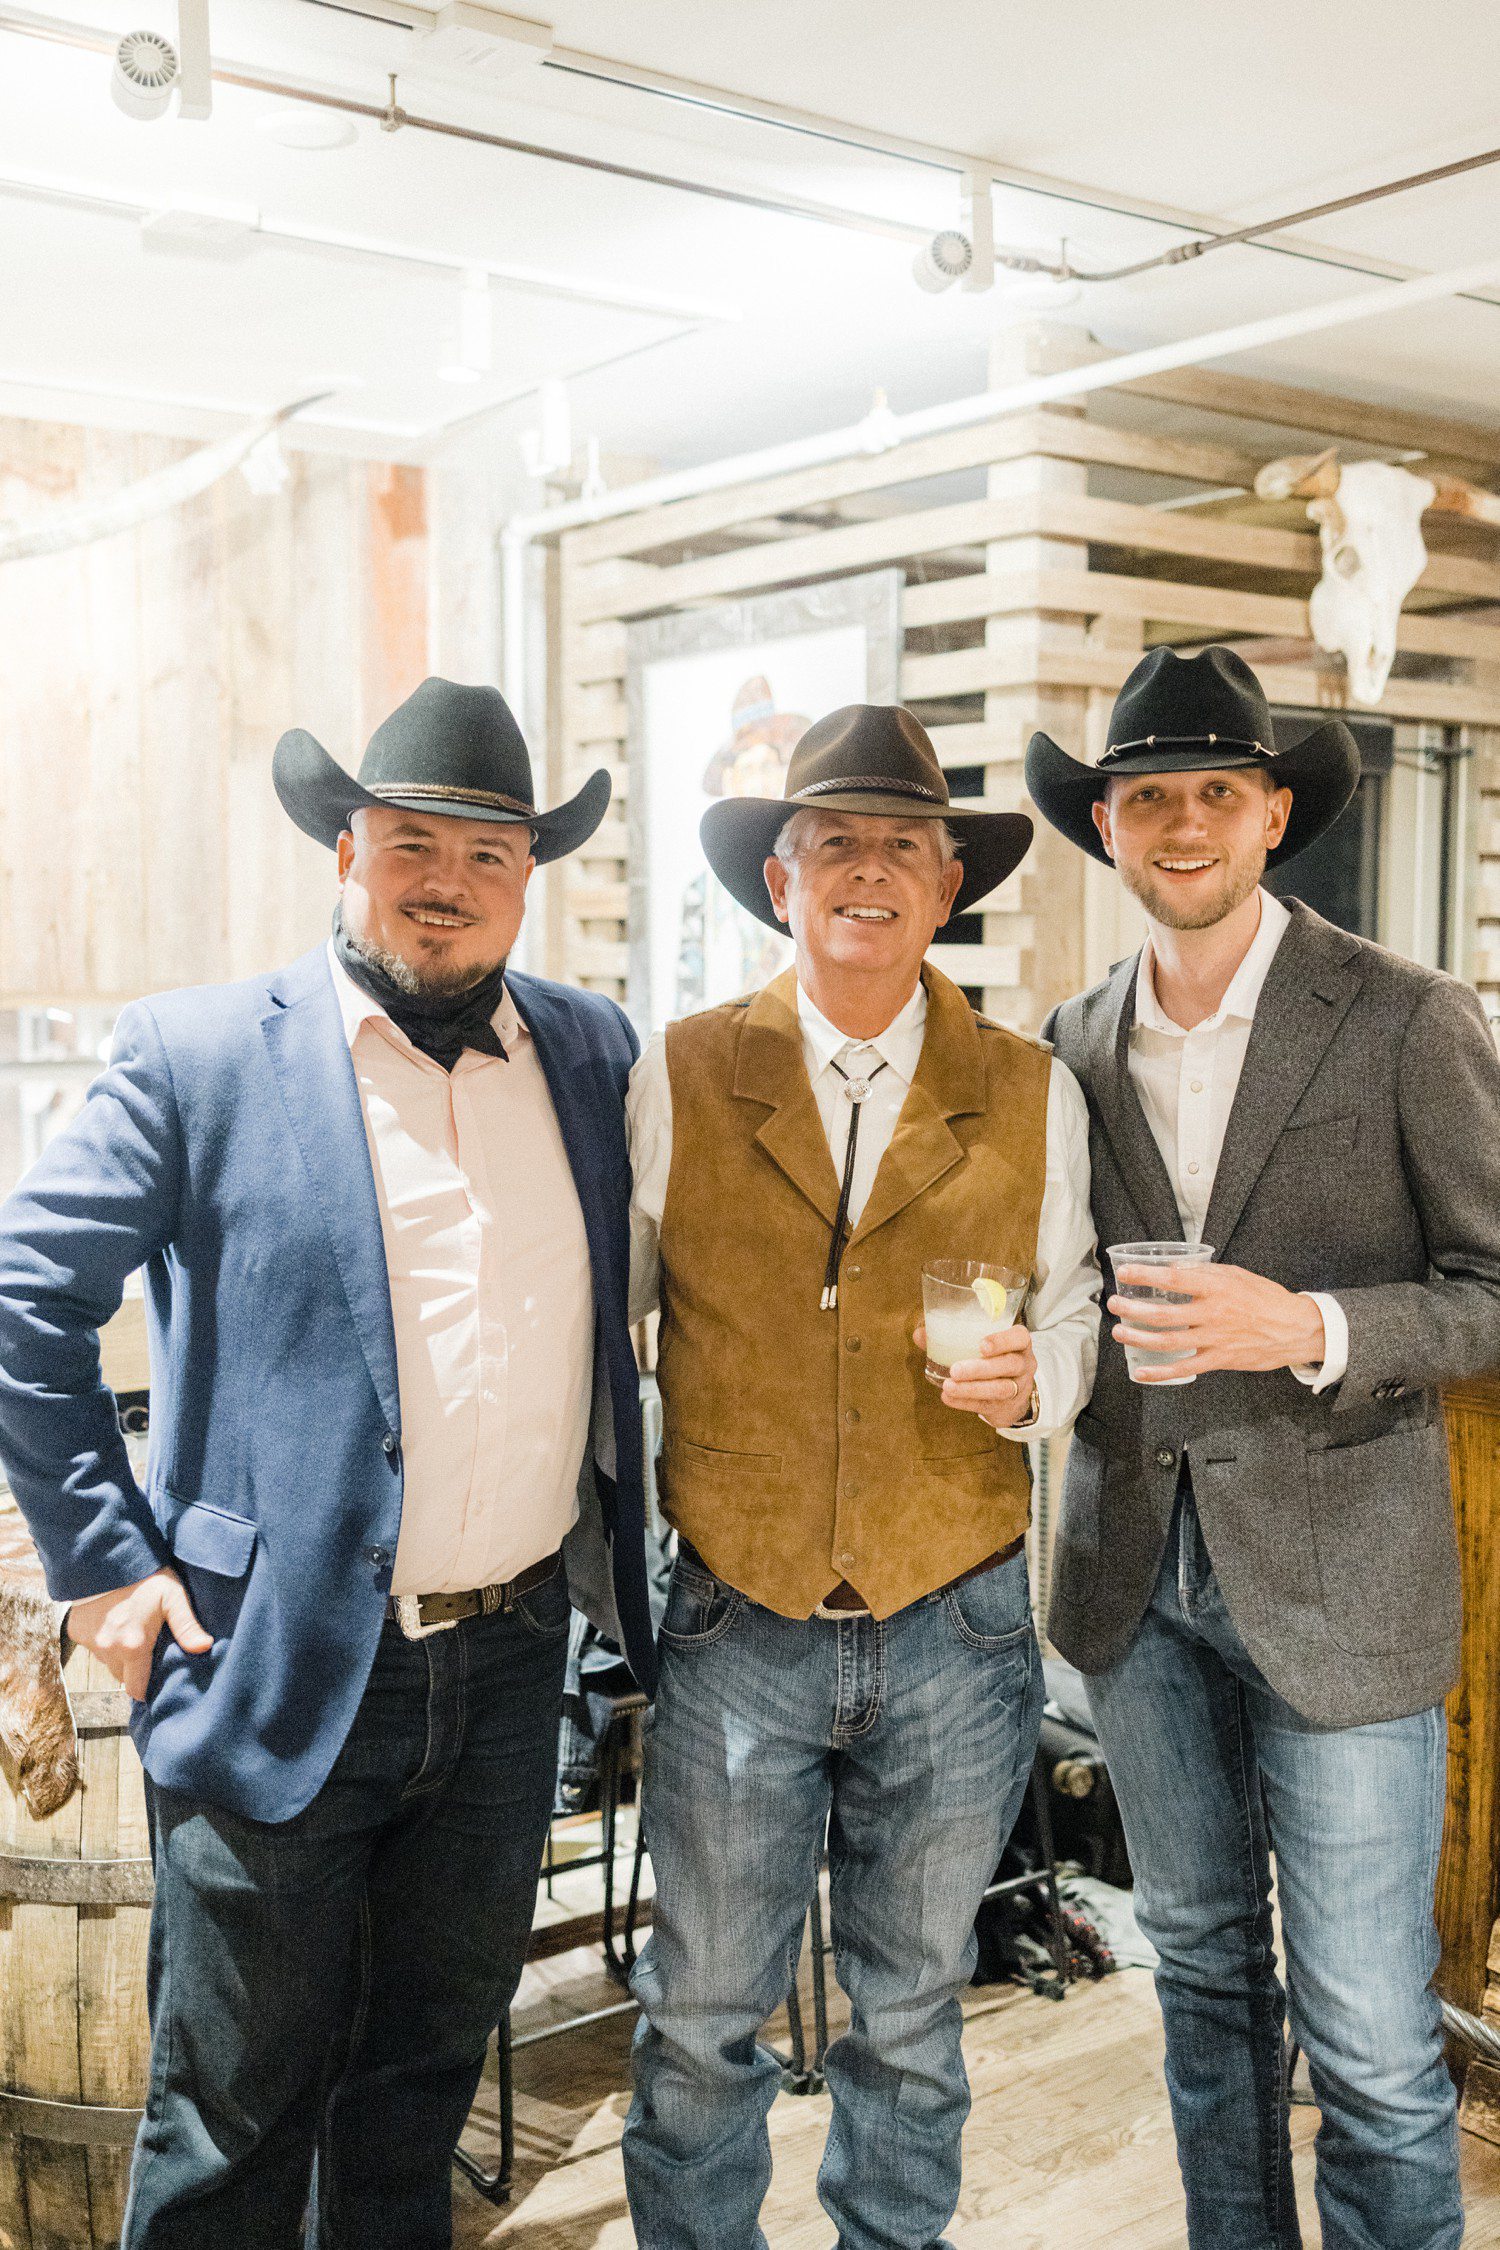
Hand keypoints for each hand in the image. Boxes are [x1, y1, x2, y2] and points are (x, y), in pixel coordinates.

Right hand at [64, 1569, 211, 1700]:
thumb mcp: (172, 1596)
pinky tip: (113, 1622)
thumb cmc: (145, 1576)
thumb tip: (204, 1647)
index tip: (155, 1680)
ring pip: (107, 1662)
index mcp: (133, 1647)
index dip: (146, 1688)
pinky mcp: (76, 1632)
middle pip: (122, 1677)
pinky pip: (93, 1647)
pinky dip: (103, 1640)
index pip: (137, 1689)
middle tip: (146, 1650)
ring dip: (118, 1654)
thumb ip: (187, 1625)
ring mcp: (90, 1642)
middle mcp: (109, 1650)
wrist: (105, 1557)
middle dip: (134, 1670)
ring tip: (131, 1632)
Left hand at [914, 1321, 1037, 1428]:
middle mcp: (1024, 1364)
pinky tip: (949, 1398)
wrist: (1011, 1394)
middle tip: (955, 1370)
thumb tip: (919, 1334)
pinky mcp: (1007, 1406)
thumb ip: (950, 1337)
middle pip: (1009, 1364)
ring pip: (1000, 1388)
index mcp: (1019, 1343)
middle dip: (980, 1368)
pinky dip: (966, 1402)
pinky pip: (987, 1405)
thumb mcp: (978, 1345)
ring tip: (948, 1386)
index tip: (981, 1345)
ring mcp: (1019, 1387)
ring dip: (972, 1388)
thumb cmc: (990, 1359)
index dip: (1003, 1340)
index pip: (1020, 1337)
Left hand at [1109, 1261, 1325, 1381]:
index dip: (1146, 1275)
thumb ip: (1204, 1271)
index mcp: (1217, 1287)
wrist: (1295, 1328)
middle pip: (1164, 1313)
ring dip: (1139, 1338)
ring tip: (1119, 1332)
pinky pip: (1184, 1368)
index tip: (1124, 1271)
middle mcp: (1213, 1313)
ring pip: (1168, 1341)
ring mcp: (1215, 1339)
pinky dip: (1160, 1373)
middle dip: (1133, 1309)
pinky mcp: (1219, 1360)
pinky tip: (1141, 1372)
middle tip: (1114, 1304)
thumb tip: (1172, 1267)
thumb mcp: (1236, 1275)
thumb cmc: (1265, 1298)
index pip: (1174, 1278)